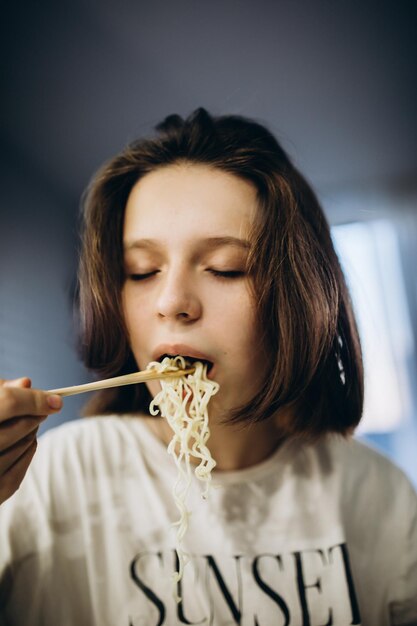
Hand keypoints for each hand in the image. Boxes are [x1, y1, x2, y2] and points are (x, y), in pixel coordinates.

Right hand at [0, 377, 62, 505]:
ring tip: (30, 424)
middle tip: (44, 410)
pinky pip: (17, 472)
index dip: (35, 399)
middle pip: (18, 426)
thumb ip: (2, 389)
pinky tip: (26, 442)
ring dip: (32, 433)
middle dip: (36, 416)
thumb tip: (27, 383)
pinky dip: (27, 453)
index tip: (56, 399)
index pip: (10, 402)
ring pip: (22, 446)